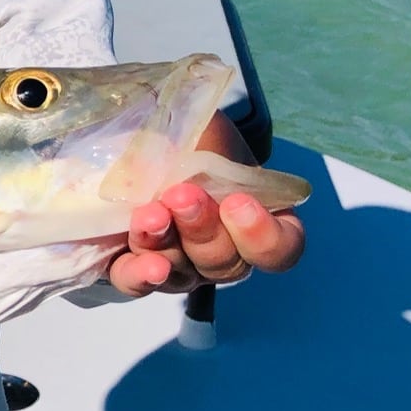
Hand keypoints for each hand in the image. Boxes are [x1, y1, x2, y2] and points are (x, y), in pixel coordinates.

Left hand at [107, 113, 305, 296]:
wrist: (129, 135)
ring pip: (184, 276)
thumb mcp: (201, 125)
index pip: (280, 249)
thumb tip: (188, 142)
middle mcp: (222, 251)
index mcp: (255, 217)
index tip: (238, 202)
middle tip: (180, 195)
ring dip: (167, 246)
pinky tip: (144, 265)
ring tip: (150, 216)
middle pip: (227, 265)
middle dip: (203, 228)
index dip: (265, 236)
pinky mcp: (132, 268)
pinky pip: (137, 285)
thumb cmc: (180, 131)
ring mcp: (179, 265)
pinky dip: (140, 278)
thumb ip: (209, 137)